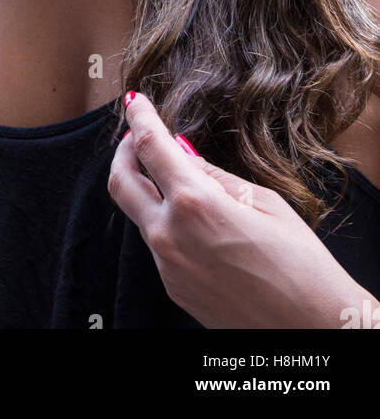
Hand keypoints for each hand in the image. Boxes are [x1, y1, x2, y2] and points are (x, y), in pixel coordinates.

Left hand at [108, 91, 373, 328]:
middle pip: (121, 181)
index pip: (149, 146)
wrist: (313, 333)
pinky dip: (165, 221)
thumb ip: (214, 175)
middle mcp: (170, 236)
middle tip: (138, 135)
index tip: (135, 101)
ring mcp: (168, 267)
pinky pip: (158, 245)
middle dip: (124, 151)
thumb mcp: (265, 203)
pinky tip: (196, 221)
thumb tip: (182, 152)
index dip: (139, 116)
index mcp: (194, 204)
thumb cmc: (301, 265)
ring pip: (139, 214)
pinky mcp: (174, 289)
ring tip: (175, 177)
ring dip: (147, 189)